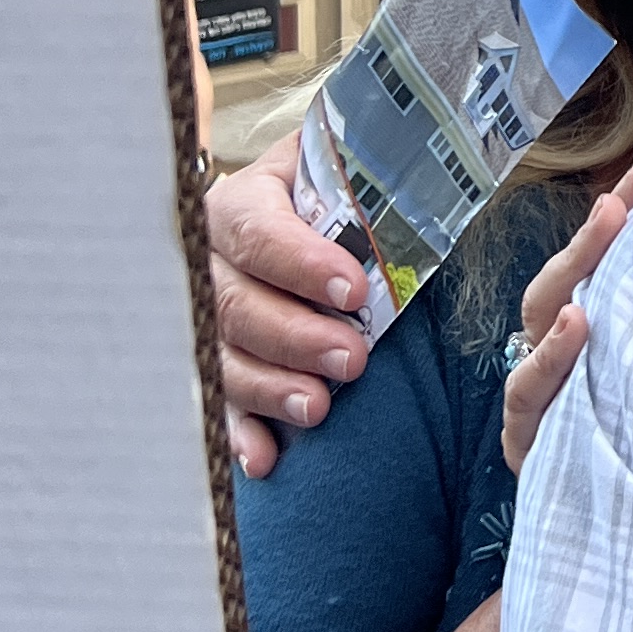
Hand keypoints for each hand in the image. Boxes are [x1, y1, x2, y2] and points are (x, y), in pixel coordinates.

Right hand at [208, 135, 371, 481]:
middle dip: (294, 335)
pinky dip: (240, 431)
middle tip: (352, 359)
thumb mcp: (346, 173)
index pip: (259, 232)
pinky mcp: (213, 363)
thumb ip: (367, 185)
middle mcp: (210, 260)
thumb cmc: (336, 195)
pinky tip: (263, 457)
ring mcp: (203, 316)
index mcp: (244, 202)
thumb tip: (429, 188)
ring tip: (317, 408)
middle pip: (234, 302)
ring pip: (221, 355)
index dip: (302, 263)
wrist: (307, 209)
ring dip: (268, 386)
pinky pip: (217, 401)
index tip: (356, 291)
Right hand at [501, 141, 632, 471]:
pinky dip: (551, 358)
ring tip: (611, 218)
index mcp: (597, 326)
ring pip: (544, 316)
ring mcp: (544, 395)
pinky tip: (578, 323)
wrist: (629, 546)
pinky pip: (530, 397)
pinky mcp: (535, 447)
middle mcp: (563, 351)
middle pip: (576, 269)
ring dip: (577, 265)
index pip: (613, 252)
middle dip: (611, 217)